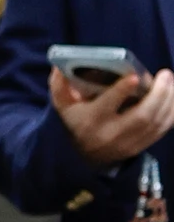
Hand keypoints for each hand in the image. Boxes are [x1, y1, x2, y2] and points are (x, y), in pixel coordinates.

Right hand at [50, 67, 173, 167]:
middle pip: (142, 116)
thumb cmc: (74, 120)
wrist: (83, 154)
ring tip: (170, 81)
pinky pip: (163, 129)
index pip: (107, 105)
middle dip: (158, 94)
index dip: (121, 91)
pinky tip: (173, 97)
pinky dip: (172, 112)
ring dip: (169, 100)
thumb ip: (59, 85)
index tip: (134, 76)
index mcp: (91, 120)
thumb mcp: (61, 104)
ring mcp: (129, 142)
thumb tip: (59, 67)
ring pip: (157, 122)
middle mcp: (112, 133)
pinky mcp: (142, 146)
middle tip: (165, 74)